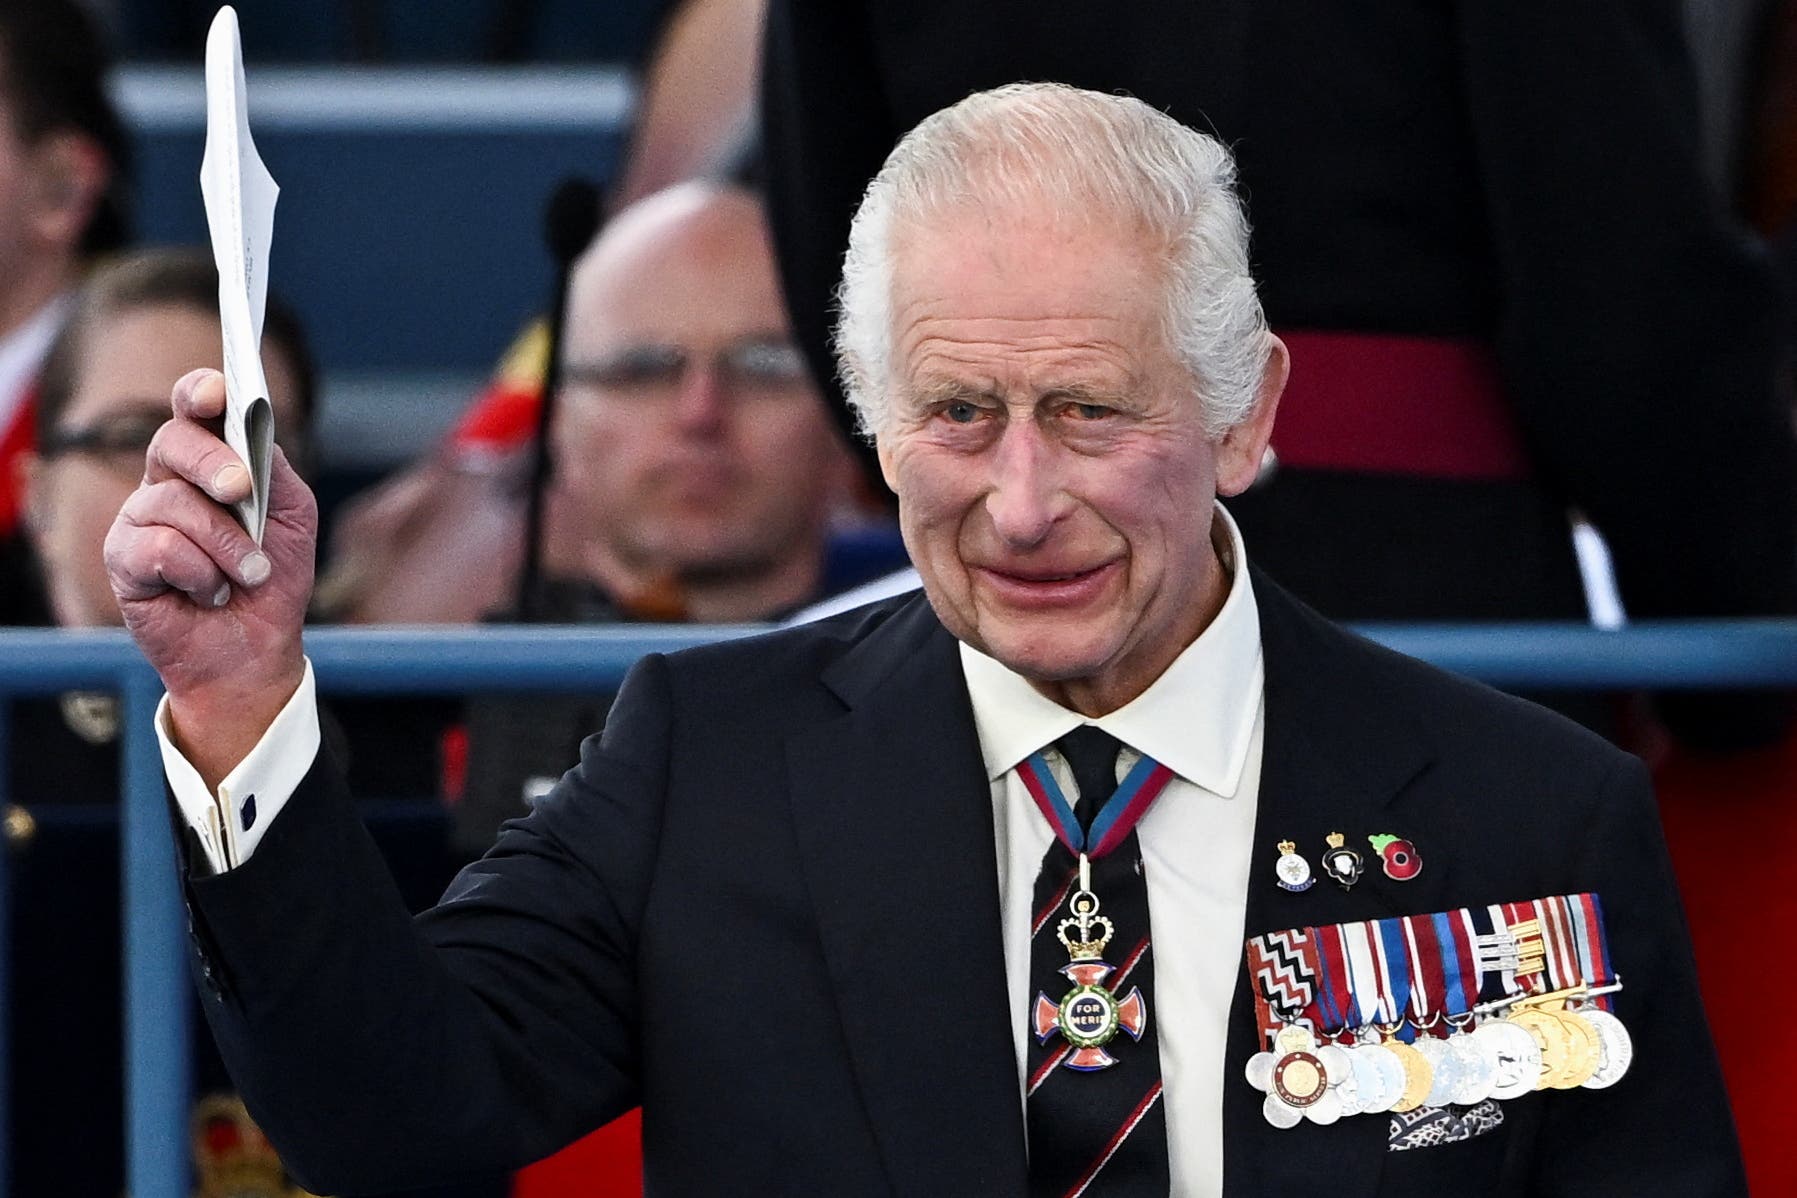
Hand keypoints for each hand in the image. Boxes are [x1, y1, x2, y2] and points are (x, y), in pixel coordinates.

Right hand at [104, 369, 314, 783]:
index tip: (219, 391)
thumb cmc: (272, 577)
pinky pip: (159, 549)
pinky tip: (210, 593)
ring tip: (249, 575)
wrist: (255, 649)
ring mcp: (140, 519)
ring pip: (174, 504)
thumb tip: (255, 434)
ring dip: (226, 545)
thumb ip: (275, 471)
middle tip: (240, 489)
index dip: (200, 392)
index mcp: (207, 462)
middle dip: (211, 462)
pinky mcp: (124, 560)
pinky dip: (199, 574)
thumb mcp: (292, 518)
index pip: (192, 410)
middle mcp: (167, 482)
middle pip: (171, 441)